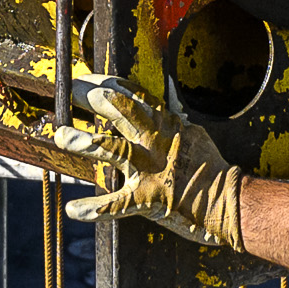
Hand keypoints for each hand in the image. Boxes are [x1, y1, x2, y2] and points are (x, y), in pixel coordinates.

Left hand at [66, 79, 245, 254]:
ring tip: (62, 136)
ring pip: (112, 149)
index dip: (107, 84)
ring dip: (85, 142)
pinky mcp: (146, 198)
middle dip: (93, 99)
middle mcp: (154, 142)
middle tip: (71, 92)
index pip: (133, 96)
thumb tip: (167, 91)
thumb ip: (173, 115)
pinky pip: (116, 204)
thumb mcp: (193, 133)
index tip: (87, 78)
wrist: (226, 201)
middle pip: (120, 112)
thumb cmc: (209, 167)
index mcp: (165, 125)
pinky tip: (73, 209)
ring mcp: (149, 169)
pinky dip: (94, 208)